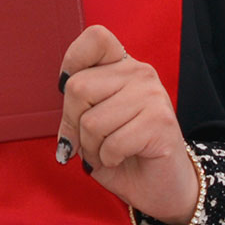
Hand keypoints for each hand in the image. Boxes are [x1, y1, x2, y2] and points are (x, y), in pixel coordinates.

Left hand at [58, 24, 198, 224]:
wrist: (160, 186)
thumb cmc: (121, 152)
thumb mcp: (90, 123)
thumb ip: (77, 107)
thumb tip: (65, 114)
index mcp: (121, 65)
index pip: (95, 38)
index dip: (72, 63)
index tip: (73, 95)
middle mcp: (139, 72)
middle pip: (78, 87)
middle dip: (72, 125)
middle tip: (88, 142)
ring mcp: (152, 95)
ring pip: (91, 121)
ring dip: (91, 148)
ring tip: (108, 152)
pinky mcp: (160, 122)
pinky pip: (112, 143)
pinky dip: (107, 159)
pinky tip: (121, 158)